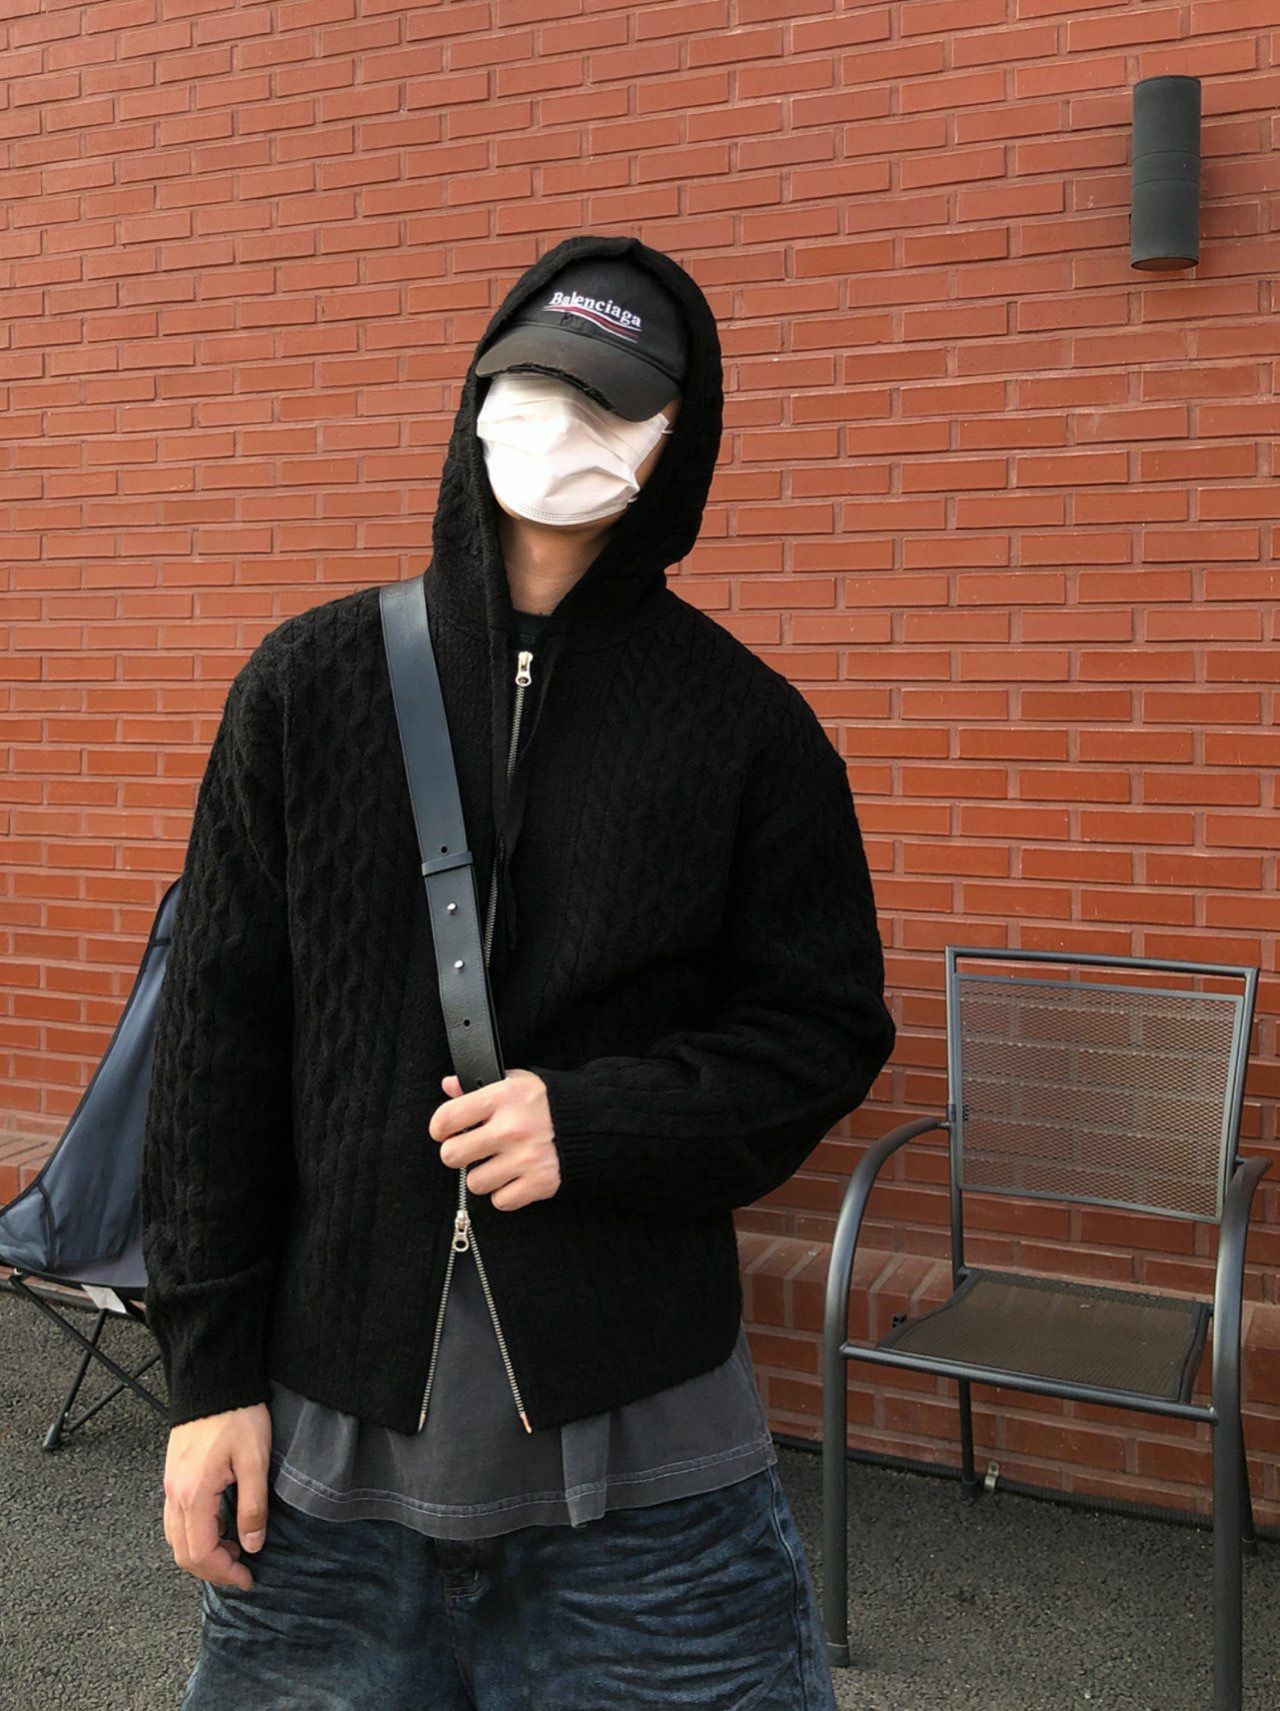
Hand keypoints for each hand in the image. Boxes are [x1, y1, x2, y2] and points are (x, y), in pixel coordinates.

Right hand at [162, 1402, 271, 1590]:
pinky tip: (220, 1526)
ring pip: (176, 1538)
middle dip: (212, 1569)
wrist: (215, 1380)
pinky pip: (177, 1519)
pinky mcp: (175, 1476)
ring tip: (234, 1550)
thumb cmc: (237, 1415)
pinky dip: (195, 1534)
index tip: (248, 1578)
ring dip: (202, 1553)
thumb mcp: (255, 1461)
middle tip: (241, 1572)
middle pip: (183, 1553)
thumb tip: (251, 1545)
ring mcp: (171, 1485)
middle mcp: (175, 1494)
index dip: (224, 1572)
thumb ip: (253, 1507)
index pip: (201, 1553)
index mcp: (194, 1494)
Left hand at [429, 1067, 560, 1211]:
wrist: (592, 1124)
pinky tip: (515, 1177)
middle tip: (473, 1150)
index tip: (446, 1132)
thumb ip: (479, 1085)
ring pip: (475, 1183)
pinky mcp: (539, 1183)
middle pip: (452, 1156)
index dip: (440, 1128)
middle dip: (459, 1154)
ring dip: (484, 1176)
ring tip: (499, 1163)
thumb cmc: (548, 1103)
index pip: (447, 1118)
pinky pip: (500, 1201)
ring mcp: (525, 1158)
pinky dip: (506, 1193)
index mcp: (503, 1098)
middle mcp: (512, 1128)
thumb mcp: (516, 1082)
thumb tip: (449, 1085)